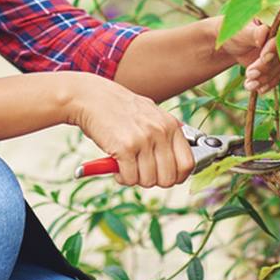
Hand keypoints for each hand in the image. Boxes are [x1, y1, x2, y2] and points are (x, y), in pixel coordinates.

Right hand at [62, 74, 194, 187]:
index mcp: (171, 125)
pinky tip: (116, 164)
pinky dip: (122, 177)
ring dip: (135, 178)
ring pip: (148, 181)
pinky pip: (130, 178)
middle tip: (141, 170)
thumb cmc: (120, 110)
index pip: (188, 164)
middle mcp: (160, 131)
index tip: (165, 176)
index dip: (177, 176)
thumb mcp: (151, 116)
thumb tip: (181, 167)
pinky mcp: (125, 147)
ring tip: (126, 164)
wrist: (91, 97)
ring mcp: (143, 139)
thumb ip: (166, 137)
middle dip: (153, 180)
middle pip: (168, 178)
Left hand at [218, 18, 279, 94]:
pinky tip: (255, 88)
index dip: (276, 47)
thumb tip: (263, 33)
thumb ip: (254, 32)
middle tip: (250, 73)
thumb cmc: (235, 31)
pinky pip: (279, 75)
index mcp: (279, 17)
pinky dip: (267, 83)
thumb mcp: (241, 30)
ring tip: (248, 84)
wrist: (230, 45)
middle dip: (266, 66)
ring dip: (265, 78)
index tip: (263, 57)